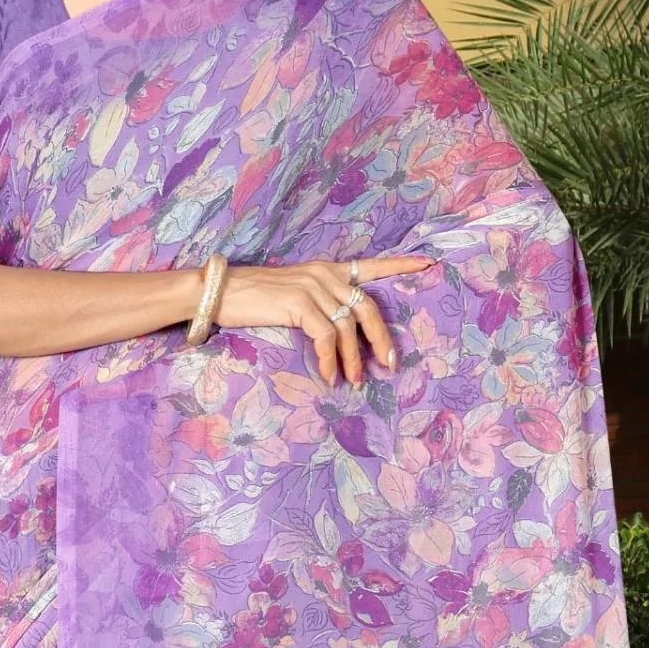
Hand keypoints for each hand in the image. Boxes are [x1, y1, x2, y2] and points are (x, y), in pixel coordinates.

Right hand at [213, 254, 435, 383]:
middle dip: (381, 339)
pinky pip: (326, 337)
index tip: (428, 265)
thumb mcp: (293, 296)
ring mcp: (312, 287)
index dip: (400, 267)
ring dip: (353, 359)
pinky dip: (330, 360)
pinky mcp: (299, 303)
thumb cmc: (252, 299)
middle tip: (388, 365)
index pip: (370, 266)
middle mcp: (324, 274)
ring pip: (348, 327)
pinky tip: (328, 375)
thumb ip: (319, 306)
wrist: (220, 292)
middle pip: (368, 307)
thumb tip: (340, 336)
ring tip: (353, 382)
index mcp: (326, 270)